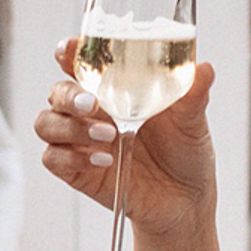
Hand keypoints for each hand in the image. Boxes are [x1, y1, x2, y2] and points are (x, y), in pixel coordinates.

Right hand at [35, 37, 218, 240]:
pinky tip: (103, 160)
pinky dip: (73, 157)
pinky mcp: (77, 171)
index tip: (69, 50)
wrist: (185, 200)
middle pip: (56, 93)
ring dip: (70, 127)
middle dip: (68, 95)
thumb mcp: (193, 120)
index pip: (80, 63)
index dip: (68, 53)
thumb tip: (204, 69)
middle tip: (93, 104)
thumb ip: (193, 93)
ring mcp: (81, 141)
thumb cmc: (185, 152)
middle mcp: (92, 112)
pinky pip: (54, 159)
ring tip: (108, 136)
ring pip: (47, 124)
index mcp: (114, 89)